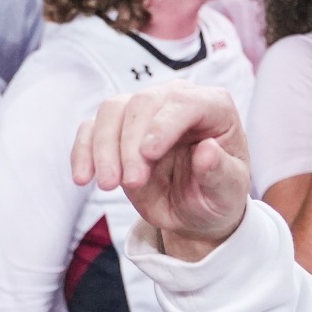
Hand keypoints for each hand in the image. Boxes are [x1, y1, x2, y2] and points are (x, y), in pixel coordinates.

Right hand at [71, 82, 249, 258]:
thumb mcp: (228, 192)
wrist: (194, 210)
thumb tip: (208, 151)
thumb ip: (220, 172)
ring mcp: (144, 113)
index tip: (148, 154)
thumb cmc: (217, 195)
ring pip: (112, 111)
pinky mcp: (117, 129)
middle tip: (129, 183)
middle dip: (129, 143)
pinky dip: (83, 151)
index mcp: (213, 107)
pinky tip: (83, 177)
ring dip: (103, 148)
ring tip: (106, 185)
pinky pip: (91, 128)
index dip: (163, 124)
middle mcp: (176, 100)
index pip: (184, 102)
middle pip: (141, 103)